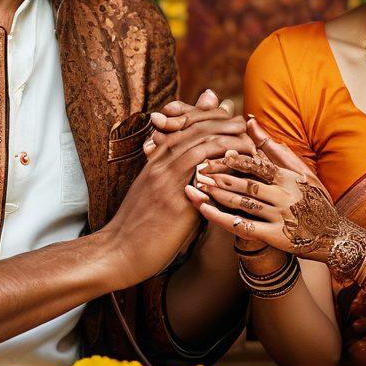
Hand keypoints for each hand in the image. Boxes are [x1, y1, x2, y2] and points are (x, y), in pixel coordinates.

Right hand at [103, 94, 255, 286]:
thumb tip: (193, 166)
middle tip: (244, 120)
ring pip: (200, 144)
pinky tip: (239, 161)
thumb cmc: (137, 226)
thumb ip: (168, 175)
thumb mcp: (150, 193)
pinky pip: (202, 172)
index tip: (227, 113)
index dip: (207, 115)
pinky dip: (222, 161)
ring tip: (248, 137)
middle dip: (222, 120)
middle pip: (194, 129)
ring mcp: (167, 181)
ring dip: (228, 136)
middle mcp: (160, 165)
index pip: (183, 126)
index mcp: (154, 162)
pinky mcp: (176, 201)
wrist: (118, 252)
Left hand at [185, 118, 346, 264]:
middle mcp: (285, 196)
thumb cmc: (316, 199)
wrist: (335, 236)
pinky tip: (205, 211)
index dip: (236, 160)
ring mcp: (280, 217)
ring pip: (242, 204)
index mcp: (290, 178)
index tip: (216, 155)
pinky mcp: (275, 237)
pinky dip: (222, 219)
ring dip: (217, 195)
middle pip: (247, 184)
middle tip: (198, 170)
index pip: (259, 166)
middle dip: (220, 177)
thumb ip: (274, 149)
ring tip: (196, 187)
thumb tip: (250, 121)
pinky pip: (243, 227)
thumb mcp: (302, 172)